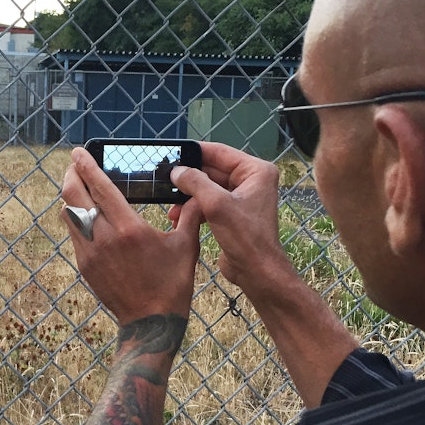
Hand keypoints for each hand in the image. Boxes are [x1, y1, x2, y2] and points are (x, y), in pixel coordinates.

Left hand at [61, 147, 202, 324]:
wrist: (150, 323)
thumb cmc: (171, 284)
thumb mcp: (186, 247)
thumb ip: (191, 215)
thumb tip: (197, 192)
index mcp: (129, 229)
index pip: (100, 188)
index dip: (87, 166)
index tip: (79, 152)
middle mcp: (104, 238)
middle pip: (74, 196)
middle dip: (72, 175)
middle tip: (75, 164)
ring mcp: (90, 253)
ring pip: (69, 214)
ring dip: (72, 196)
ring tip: (78, 185)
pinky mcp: (85, 266)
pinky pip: (74, 233)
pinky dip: (76, 217)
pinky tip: (86, 213)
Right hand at [169, 142, 286, 287]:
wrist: (257, 272)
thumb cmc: (245, 237)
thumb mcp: (216, 204)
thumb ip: (195, 182)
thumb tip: (176, 171)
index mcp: (255, 171)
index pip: (220, 152)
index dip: (195, 152)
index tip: (173, 153)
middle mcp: (251, 180)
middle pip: (212, 170)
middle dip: (189, 178)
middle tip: (166, 181)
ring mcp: (241, 197)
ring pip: (208, 187)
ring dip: (189, 196)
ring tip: (172, 206)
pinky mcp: (232, 213)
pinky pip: (209, 202)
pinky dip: (194, 208)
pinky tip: (178, 216)